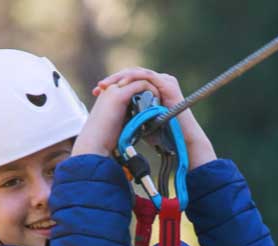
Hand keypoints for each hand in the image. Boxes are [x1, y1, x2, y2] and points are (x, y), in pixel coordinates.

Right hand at [69, 79, 155, 159]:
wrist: (94, 143)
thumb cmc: (104, 139)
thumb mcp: (117, 124)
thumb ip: (127, 118)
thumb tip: (140, 121)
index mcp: (108, 95)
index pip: (128, 84)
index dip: (141, 89)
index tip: (153, 98)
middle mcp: (110, 89)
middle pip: (133, 79)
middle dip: (147, 85)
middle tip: (159, 94)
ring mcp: (114, 90)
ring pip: (137, 79)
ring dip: (150, 86)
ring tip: (161, 95)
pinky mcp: (120, 95)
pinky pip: (141, 85)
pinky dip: (151, 90)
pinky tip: (158, 98)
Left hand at [92, 67, 216, 169]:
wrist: (181, 140)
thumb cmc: (162, 133)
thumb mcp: (140, 120)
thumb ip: (129, 113)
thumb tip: (109, 114)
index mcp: (152, 88)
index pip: (129, 80)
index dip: (112, 84)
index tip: (96, 92)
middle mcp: (159, 81)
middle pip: (131, 74)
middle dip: (113, 79)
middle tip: (98, 87)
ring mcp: (164, 81)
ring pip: (137, 72)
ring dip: (120, 77)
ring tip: (106, 85)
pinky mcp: (167, 83)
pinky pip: (147, 76)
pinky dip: (133, 79)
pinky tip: (121, 85)